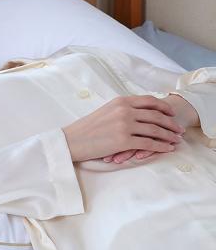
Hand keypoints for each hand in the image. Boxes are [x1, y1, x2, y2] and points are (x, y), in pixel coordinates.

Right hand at [62, 95, 184, 162]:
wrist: (72, 140)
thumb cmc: (86, 128)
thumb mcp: (105, 111)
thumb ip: (121, 109)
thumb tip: (138, 112)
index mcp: (120, 101)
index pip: (149, 101)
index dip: (163, 107)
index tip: (171, 113)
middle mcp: (124, 110)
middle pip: (156, 115)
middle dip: (170, 123)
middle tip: (179, 129)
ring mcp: (125, 125)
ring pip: (155, 129)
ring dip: (169, 135)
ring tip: (176, 140)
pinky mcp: (123, 140)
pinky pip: (148, 143)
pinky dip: (161, 146)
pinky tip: (167, 148)